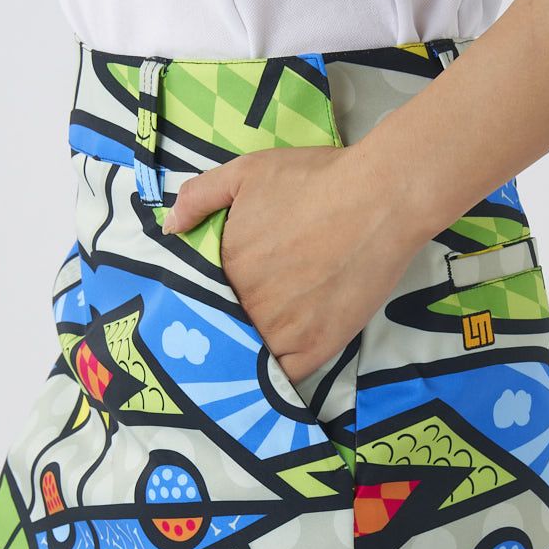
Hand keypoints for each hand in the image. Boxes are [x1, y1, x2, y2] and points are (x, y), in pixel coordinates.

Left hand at [161, 144, 424, 383]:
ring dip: (251, 353)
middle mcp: (247, 303)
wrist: (379, 200)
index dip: (210, 297)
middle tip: (246, 319)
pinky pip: (284, 377)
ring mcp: (281, 330)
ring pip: (252, 354)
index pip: (202, 295)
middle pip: (227, 326)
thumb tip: (168, 229)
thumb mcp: (246, 171)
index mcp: (224, 266)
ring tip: (260, 345)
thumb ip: (199, 196)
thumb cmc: (314, 181)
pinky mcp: (315, 348)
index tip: (219, 297)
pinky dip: (278, 375)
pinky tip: (279, 367)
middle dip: (230, 324)